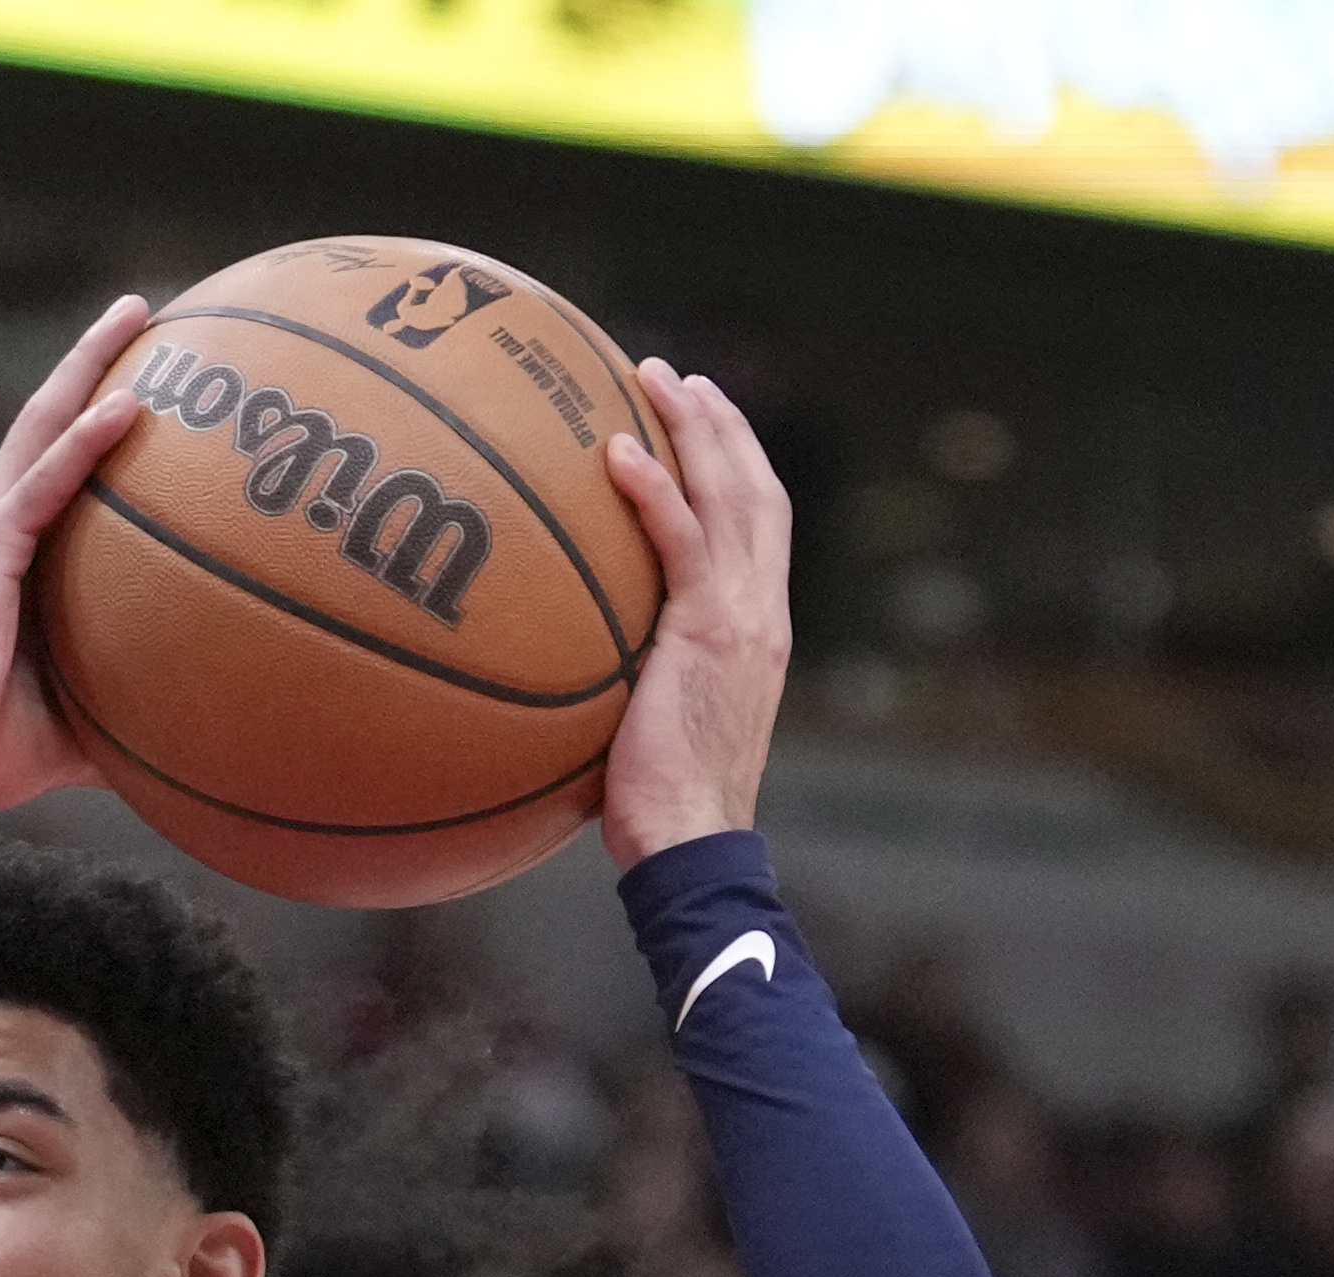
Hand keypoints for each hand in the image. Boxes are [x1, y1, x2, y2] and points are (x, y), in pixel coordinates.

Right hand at [0, 293, 150, 818]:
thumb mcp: (82, 717)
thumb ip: (133, 699)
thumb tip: (206, 726)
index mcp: (9, 554)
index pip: (55, 462)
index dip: (92, 410)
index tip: (145, 368)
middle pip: (47, 419)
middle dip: (92, 358)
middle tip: (142, 310)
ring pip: (42, 428)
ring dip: (89, 368)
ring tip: (137, 317)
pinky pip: (41, 487)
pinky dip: (84, 443)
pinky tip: (128, 408)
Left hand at [597, 362, 794, 867]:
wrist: (691, 842)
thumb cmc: (661, 806)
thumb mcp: (653, 724)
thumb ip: (635, 677)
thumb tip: (571, 662)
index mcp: (759, 626)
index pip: (760, 525)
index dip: (737, 465)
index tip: (702, 419)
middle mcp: (762, 609)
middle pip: (755, 489)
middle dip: (721, 424)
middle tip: (677, 377)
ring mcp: (742, 616)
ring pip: (729, 495)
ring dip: (693, 428)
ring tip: (652, 378)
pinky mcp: (708, 631)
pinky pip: (682, 543)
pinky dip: (655, 491)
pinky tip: (618, 453)